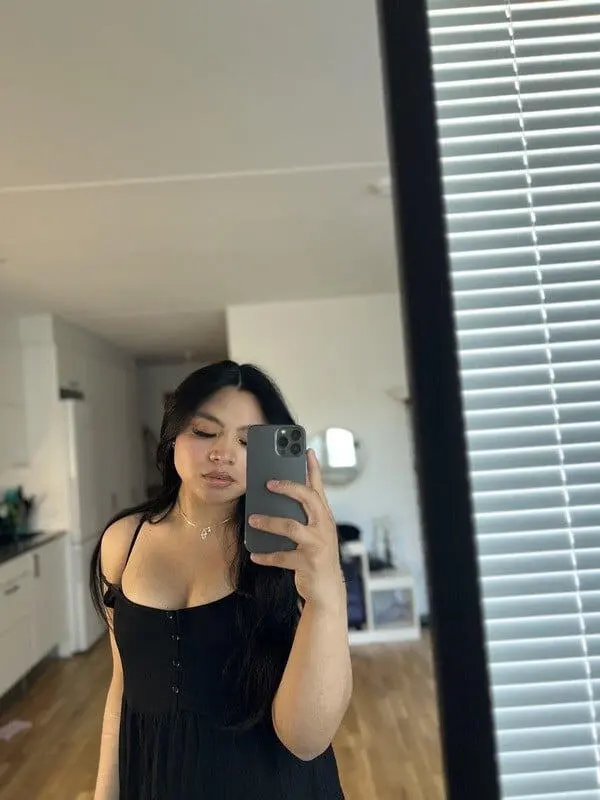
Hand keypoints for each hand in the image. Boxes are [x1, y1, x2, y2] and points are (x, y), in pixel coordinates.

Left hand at [248, 449, 344, 609]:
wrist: (328, 590)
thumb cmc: (317, 557)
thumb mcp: (314, 533)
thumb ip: (302, 517)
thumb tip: (275, 500)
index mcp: (324, 517)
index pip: (319, 487)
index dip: (313, 468)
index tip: (306, 451)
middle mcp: (324, 526)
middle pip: (308, 499)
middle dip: (289, 488)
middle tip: (269, 482)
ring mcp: (317, 544)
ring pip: (291, 527)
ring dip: (270, 522)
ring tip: (253, 520)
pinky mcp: (308, 562)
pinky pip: (282, 556)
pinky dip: (266, 555)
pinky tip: (254, 554)